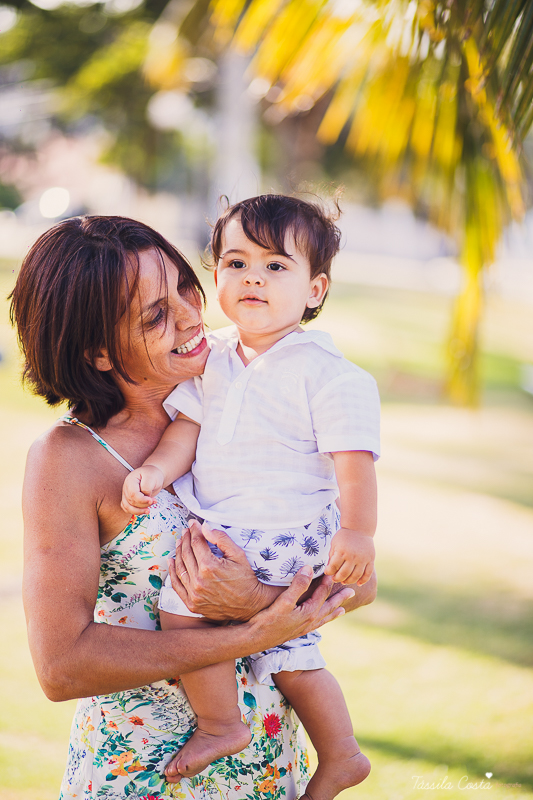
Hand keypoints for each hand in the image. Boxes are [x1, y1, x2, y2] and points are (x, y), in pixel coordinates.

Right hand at [121, 465, 164, 515]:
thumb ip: (146, 487)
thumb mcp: (151, 477)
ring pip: (128, 507)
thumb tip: (145, 497)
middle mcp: (126, 488)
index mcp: (130, 480)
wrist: (153, 474)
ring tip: (149, 510)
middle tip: (154, 501)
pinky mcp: (129, 499)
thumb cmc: (152, 474)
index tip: (151, 501)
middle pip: (131, 501)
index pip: (133, 494)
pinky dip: (135, 512)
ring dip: (139, 511)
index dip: (142, 500)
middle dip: (144, 504)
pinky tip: (143, 510)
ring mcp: (126, 494)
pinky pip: (128, 509)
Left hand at [167, 521, 281, 620]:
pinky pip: (177, 586)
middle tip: (186, 531)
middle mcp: (199, 581)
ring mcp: (194, 594)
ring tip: (179, 542)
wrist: (250, 605)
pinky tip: (171, 562)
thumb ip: (221, 538)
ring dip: (178, 552)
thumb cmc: (246, 578)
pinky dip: (172, 573)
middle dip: (185, 539)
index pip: (196, 543)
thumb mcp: (238, 554)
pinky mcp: (192, 604)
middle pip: (186, 554)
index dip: (194, 531)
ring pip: (180, 568)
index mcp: (210, 567)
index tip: (193, 524)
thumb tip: (205, 528)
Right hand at [247, 566, 354, 651]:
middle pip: (328, 606)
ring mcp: (304, 628)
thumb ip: (298, 585)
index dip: (328, 581)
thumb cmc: (268, 619)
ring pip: (324, 618)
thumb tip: (309, 569)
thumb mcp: (283, 601)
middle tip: (351, 591)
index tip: (334, 570)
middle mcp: (310, 621)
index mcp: (309, 612)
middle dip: (340, 598)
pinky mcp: (297, 632)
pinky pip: (316, 625)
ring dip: (333, 611)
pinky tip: (320, 621)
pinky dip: (323, 621)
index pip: (322, 593)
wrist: (256, 639)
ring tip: (342, 610)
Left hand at [324, 527, 374, 585]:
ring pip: (356, 576)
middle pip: (344, 574)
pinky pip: (368, 573)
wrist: (359, 528)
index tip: (328, 572)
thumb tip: (329, 571)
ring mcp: (363, 559)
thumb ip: (332, 557)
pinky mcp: (370, 559)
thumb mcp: (334, 544)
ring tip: (344, 581)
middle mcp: (353, 556)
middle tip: (335, 579)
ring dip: (349, 581)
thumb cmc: (344, 536)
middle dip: (338, 578)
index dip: (329, 572)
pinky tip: (359, 584)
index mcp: (342, 551)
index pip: (333, 567)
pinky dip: (364, 580)